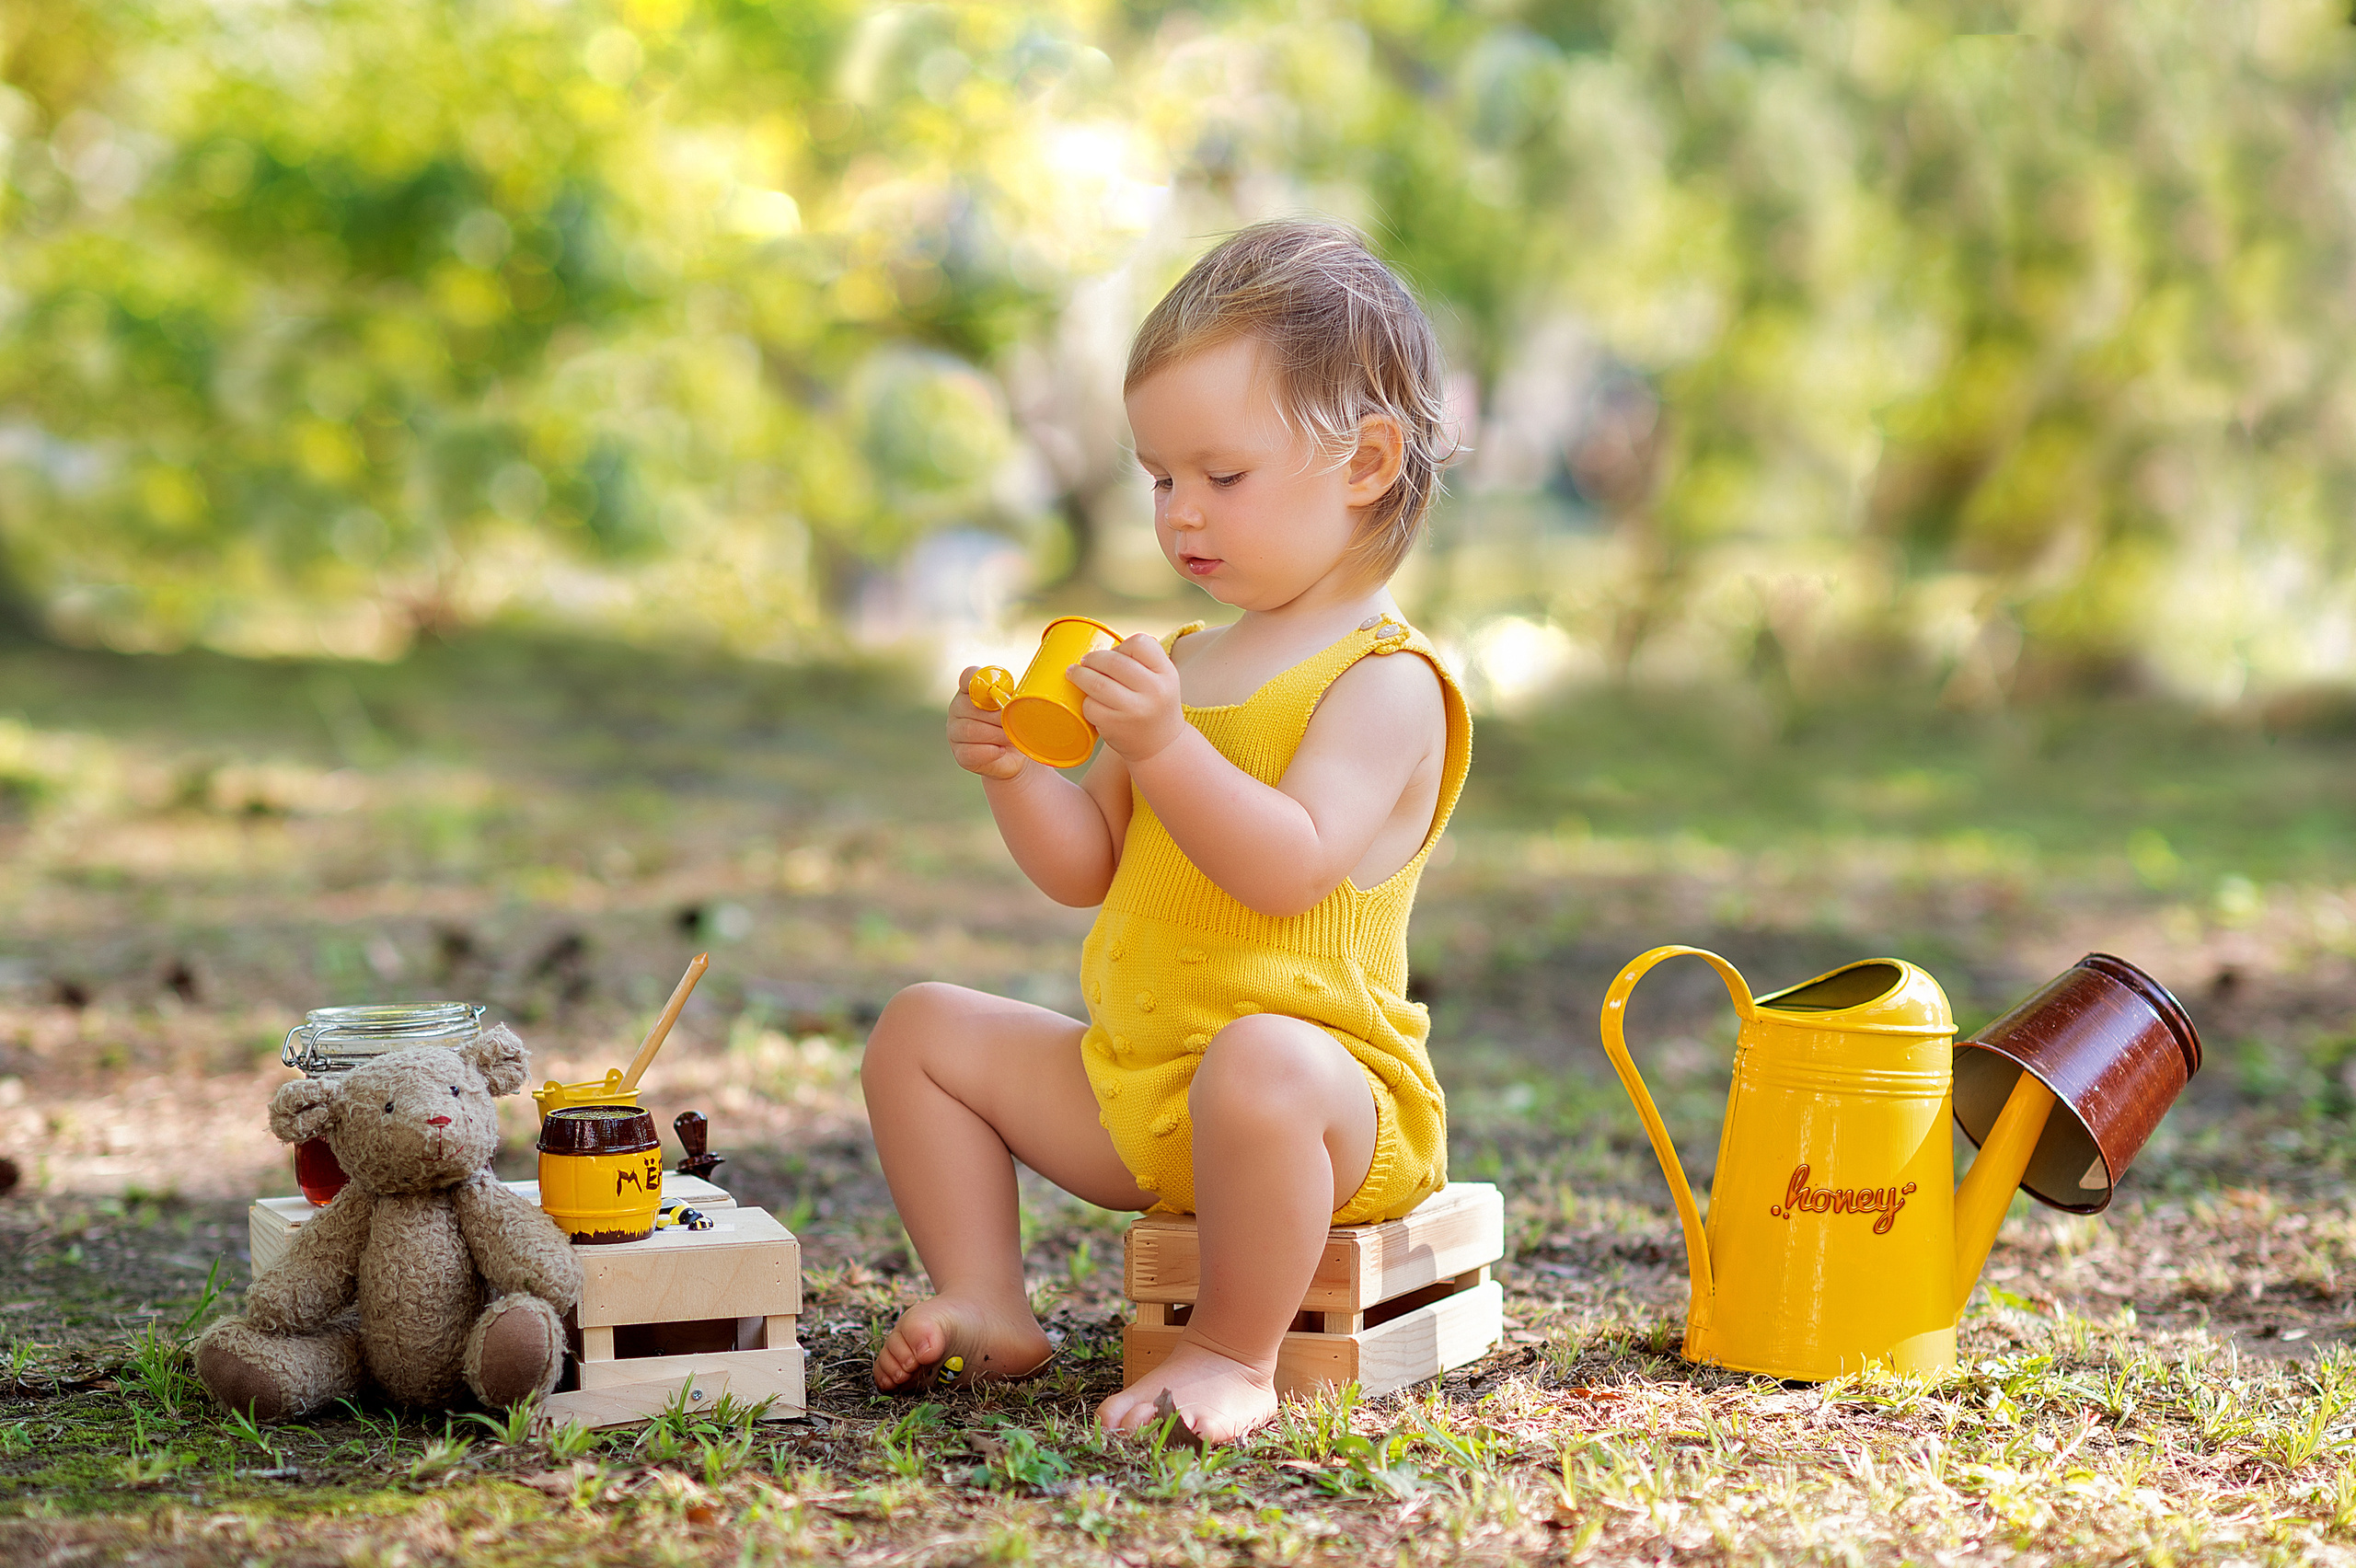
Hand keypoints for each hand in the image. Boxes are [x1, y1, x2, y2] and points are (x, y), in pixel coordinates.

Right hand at [948, 666, 1027, 780]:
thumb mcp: (1017, 708)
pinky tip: (1001, 750)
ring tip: (1010, 738)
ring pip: (970, 730)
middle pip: (971, 707)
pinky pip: (970, 752)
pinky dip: (989, 752)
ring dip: (996, 734)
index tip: (993, 688)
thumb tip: (1017, 697)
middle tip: (1012, 723)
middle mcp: (958, 709)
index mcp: (972, 691)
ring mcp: (955, 732)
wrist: (1016, 756)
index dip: (978, 678)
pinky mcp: (959, 754)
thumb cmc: (1015, 726)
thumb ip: (1013, 698)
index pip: (969, 677)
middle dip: (997, 717)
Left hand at [1069, 634, 1186, 763]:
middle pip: (1113, 661)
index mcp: (1166, 674)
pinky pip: (1090, 706)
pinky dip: (1085, 701)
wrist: (1161, 747)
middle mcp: (1154, 690)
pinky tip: (1088, 700)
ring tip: (1073, 672)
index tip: (1115, 653)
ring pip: (1096, 683)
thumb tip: (1107, 640)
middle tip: (1085, 661)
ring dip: (1079, 675)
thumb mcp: (1163, 679)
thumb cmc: (1155, 706)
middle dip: (1092, 659)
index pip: (1141, 643)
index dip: (1123, 645)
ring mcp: (1134, 710)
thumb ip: (1144, 660)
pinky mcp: (1116, 726)